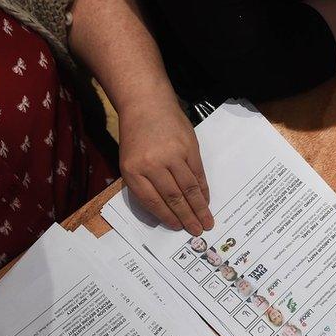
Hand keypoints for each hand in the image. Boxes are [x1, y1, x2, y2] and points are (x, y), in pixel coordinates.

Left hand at [119, 103, 213, 235]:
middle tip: (196, 231)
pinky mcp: (188, 147)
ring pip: (188, 188)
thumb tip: (164, 209)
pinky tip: (206, 200)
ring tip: (205, 222)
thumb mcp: (129, 161)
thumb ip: (143, 184)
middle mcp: (152, 164)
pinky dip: (203, 189)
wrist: (147, 105)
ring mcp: (172, 155)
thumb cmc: (136, 136)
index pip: (152, 201)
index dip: (167, 216)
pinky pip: (198, 174)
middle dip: (186, 217)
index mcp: (133, 170)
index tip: (177, 227)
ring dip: (199, 207)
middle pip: (172, 197)